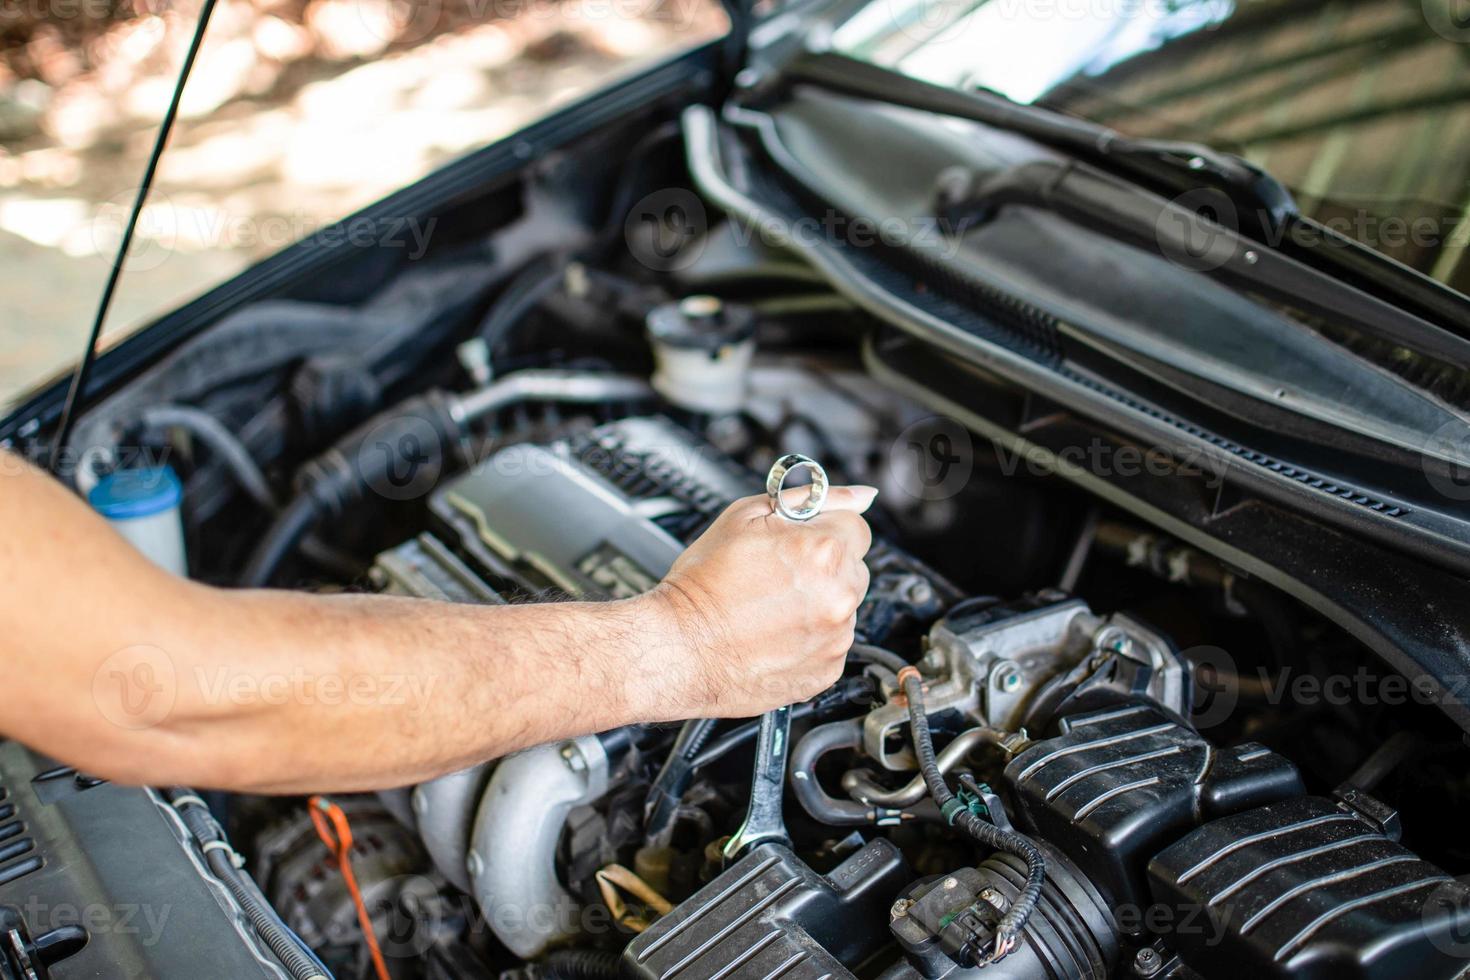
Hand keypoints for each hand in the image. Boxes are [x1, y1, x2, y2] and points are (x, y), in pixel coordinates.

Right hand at [637, 485, 876, 717]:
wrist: (678, 648)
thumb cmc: (702, 585)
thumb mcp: (746, 516)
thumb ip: (809, 499)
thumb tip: (859, 495)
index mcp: (824, 551)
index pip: (855, 526)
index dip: (822, 530)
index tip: (796, 543)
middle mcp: (839, 597)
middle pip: (852, 567)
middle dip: (824, 567)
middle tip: (777, 576)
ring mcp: (836, 639)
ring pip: (843, 607)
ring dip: (818, 604)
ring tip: (770, 609)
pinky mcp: (828, 671)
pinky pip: (831, 644)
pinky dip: (811, 639)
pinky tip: (774, 634)